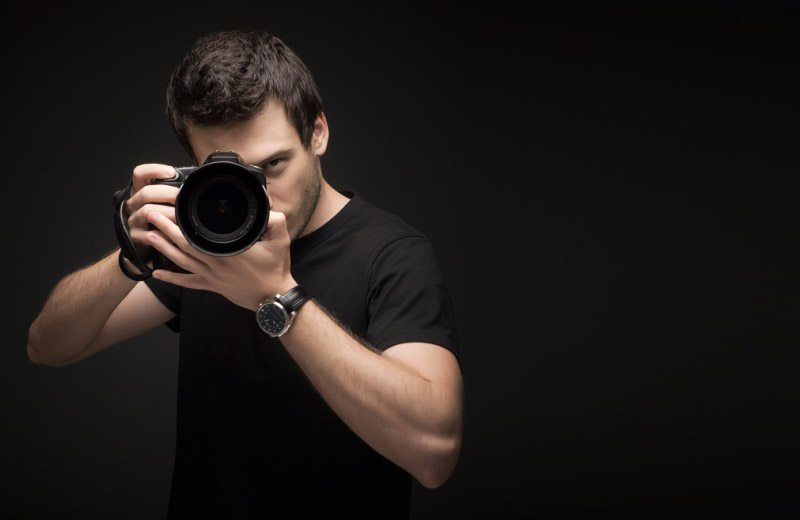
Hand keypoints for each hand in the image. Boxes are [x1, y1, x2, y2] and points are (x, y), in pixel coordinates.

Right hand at [123, 163, 180, 271]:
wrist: (145, 249)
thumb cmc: (159, 224)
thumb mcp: (163, 206)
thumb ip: (171, 195)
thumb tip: (193, 186)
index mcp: (140, 193)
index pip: (140, 174)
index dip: (153, 170)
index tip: (171, 172)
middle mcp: (133, 205)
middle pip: (145, 192)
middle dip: (167, 193)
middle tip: (182, 198)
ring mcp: (133, 221)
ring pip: (148, 211)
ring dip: (167, 213)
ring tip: (181, 217)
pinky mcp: (136, 238)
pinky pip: (150, 234)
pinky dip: (165, 234)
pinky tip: (175, 234)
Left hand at [145, 209, 296, 311]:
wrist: (273, 297)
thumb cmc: (275, 269)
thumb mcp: (281, 242)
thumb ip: (275, 222)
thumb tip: (268, 207)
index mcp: (230, 252)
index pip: (200, 236)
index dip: (183, 224)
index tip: (173, 210)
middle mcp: (217, 264)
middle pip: (185, 246)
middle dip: (166, 230)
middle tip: (151, 216)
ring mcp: (213, 277)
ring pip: (183, 262)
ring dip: (164, 249)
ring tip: (149, 236)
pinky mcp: (213, 286)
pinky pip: (188, 283)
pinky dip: (172, 278)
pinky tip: (157, 273)